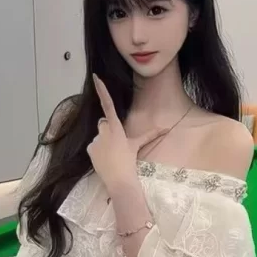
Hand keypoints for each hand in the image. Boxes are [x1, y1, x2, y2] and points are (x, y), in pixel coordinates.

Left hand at [88, 75, 164, 190]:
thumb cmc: (130, 161)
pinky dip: (98, 151)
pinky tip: (105, 160)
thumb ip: (150, 135)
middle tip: (116, 144)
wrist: (119, 179)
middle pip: (104, 123)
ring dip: (104, 142)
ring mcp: (95, 140)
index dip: (101, 90)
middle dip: (108, 130)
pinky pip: (94, 146)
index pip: (108, 104)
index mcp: (116, 127)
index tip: (95, 78)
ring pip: (99, 136)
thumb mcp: (138, 146)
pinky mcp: (89, 149)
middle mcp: (103, 130)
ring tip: (112, 155)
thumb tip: (166, 128)